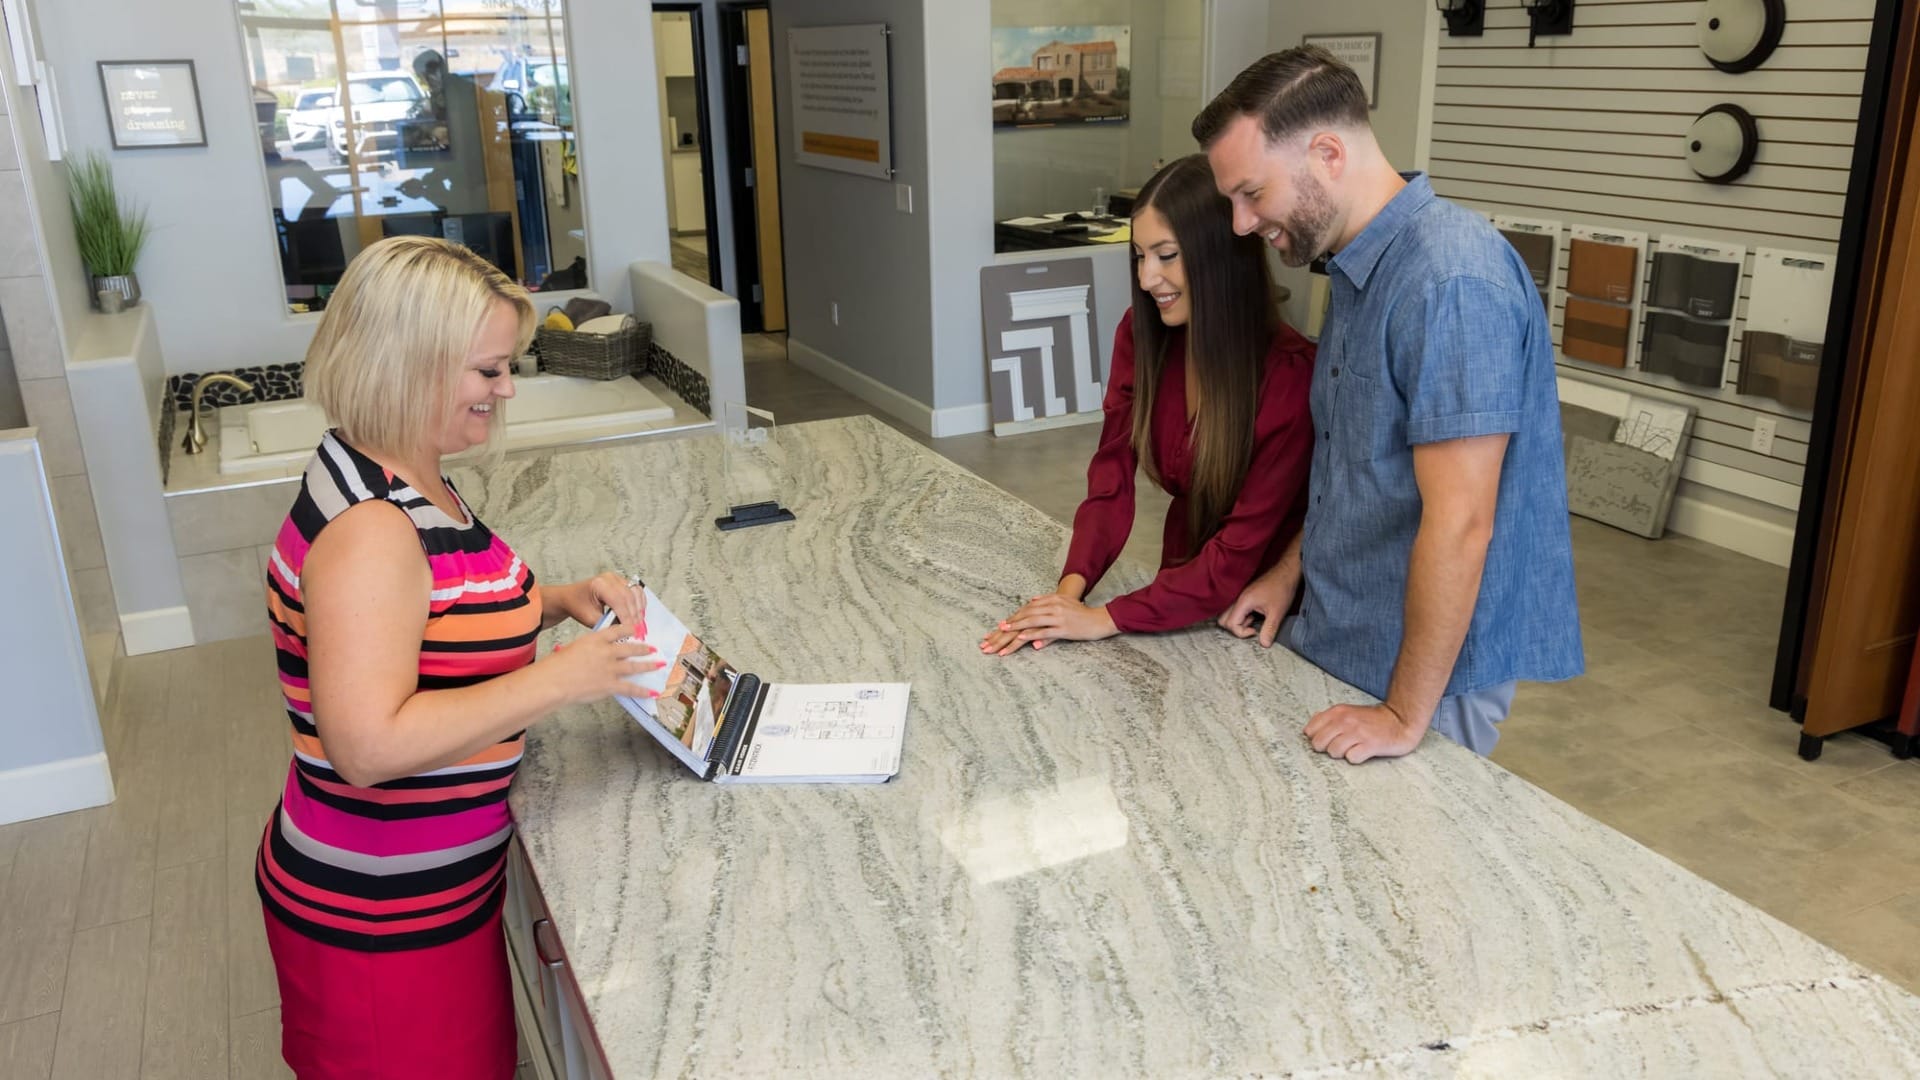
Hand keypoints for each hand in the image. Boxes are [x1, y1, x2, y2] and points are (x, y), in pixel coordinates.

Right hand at [546, 622, 665, 705]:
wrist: (553, 681)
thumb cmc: (556, 666)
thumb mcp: (573, 648)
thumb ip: (587, 649)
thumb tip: (591, 653)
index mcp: (595, 639)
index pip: (617, 630)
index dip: (629, 629)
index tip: (636, 629)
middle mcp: (606, 652)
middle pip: (630, 648)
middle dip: (643, 648)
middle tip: (653, 648)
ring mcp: (610, 668)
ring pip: (634, 666)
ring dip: (648, 665)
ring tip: (659, 664)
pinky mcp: (610, 685)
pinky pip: (630, 688)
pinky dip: (642, 691)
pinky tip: (652, 692)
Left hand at [570, 572, 645, 630]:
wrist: (571, 597)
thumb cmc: (577, 605)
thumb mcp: (589, 618)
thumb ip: (606, 624)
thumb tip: (623, 630)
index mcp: (599, 584)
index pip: (618, 600)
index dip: (627, 617)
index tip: (631, 630)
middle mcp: (609, 578)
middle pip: (629, 596)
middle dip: (634, 615)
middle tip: (637, 630)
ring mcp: (617, 578)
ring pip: (635, 592)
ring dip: (639, 609)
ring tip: (638, 624)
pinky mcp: (622, 581)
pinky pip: (636, 591)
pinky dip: (639, 603)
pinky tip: (638, 614)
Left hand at [980, 593, 1116, 655]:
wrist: (1100, 619)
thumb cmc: (1081, 613)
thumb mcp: (1064, 603)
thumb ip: (1047, 600)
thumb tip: (1031, 600)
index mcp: (1050, 600)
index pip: (1026, 609)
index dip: (1012, 618)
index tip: (998, 627)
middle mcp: (1052, 606)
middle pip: (1025, 616)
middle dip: (1007, 626)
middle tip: (993, 635)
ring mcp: (1057, 617)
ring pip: (1031, 622)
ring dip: (1015, 630)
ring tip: (1001, 637)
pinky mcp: (1063, 628)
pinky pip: (1043, 631)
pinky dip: (1030, 636)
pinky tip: (1020, 641)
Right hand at [1219, 560, 1300, 647]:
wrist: (1286, 573)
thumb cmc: (1281, 589)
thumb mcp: (1277, 613)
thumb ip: (1269, 629)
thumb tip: (1264, 645)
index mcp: (1243, 602)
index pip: (1230, 624)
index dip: (1241, 632)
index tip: (1255, 631)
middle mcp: (1238, 599)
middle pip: (1223, 620)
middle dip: (1236, 628)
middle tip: (1252, 627)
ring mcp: (1240, 597)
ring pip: (1228, 615)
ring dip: (1239, 622)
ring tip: (1256, 620)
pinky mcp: (1245, 596)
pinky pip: (1236, 610)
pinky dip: (1243, 616)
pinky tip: (1256, 615)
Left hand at [1303, 702, 1428, 763]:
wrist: (1400, 720)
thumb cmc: (1372, 720)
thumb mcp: (1347, 712)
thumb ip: (1328, 719)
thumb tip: (1309, 729)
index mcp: (1338, 712)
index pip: (1310, 730)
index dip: (1316, 738)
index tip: (1326, 740)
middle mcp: (1346, 721)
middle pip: (1318, 743)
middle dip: (1326, 748)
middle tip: (1339, 746)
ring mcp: (1358, 733)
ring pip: (1333, 752)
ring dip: (1341, 754)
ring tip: (1353, 749)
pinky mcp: (1371, 745)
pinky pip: (1351, 758)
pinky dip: (1355, 758)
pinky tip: (1363, 752)